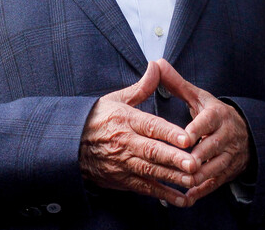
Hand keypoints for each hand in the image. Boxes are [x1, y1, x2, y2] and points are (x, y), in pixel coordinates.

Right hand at [79, 61, 197, 206]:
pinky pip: (146, 188)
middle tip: (194, 163)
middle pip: (153, 151)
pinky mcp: (123, 179)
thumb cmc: (97, 119)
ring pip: (151, 171)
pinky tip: (181, 198)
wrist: (71, 144)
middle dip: (174, 158)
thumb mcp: (117, 99)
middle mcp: (126, 142)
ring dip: (172, 177)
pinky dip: (163, 195)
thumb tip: (157, 66)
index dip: (169, 133)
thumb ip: (142, 87)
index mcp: (126, 120)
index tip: (186, 138)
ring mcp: (124, 163)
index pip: (150, 126)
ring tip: (192, 180)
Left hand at [156, 59, 250, 205]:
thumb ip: (177, 83)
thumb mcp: (199, 97)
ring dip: (198, 176)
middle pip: (212, 147)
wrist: (245, 134)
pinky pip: (215, 183)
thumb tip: (156, 63)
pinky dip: (201, 191)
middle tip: (183, 164)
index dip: (197, 129)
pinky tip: (186, 197)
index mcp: (217, 115)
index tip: (185, 137)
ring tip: (182, 182)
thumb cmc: (213, 114)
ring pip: (214, 168)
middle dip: (198, 157)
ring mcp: (228, 156)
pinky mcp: (227, 172)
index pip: (208, 121)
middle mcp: (225, 136)